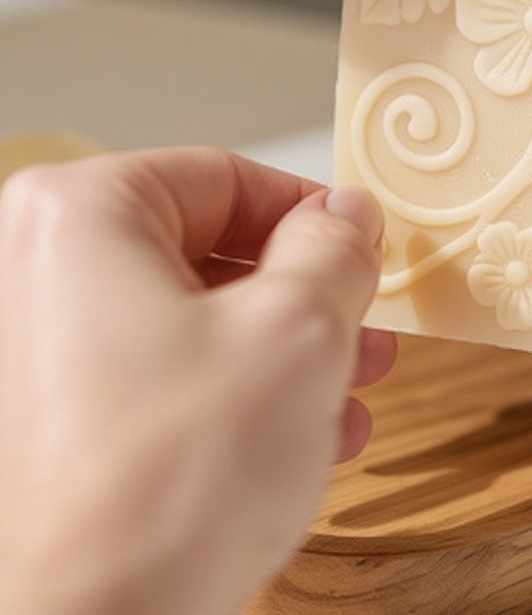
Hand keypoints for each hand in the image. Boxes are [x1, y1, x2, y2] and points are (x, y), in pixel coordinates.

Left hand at [0, 147, 394, 614]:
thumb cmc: (163, 486)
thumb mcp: (300, 331)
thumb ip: (335, 250)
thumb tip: (347, 214)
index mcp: (80, 218)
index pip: (227, 176)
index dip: (315, 214)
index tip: (365, 250)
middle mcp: (37, 274)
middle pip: (210, 252)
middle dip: (306, 298)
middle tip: (366, 330)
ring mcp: (34, 354)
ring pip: (192, 321)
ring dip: (283, 354)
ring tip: (348, 393)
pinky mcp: (46, 425)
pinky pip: (159, 379)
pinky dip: (234, 396)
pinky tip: (301, 440)